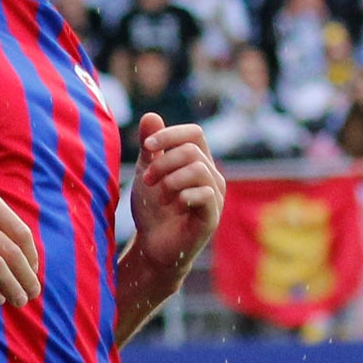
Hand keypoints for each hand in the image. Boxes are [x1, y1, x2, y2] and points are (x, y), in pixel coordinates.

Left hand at [123, 114, 223, 283]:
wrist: (153, 247)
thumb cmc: (153, 209)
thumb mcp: (147, 172)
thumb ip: (151, 147)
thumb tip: (151, 115)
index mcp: (199, 162)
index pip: (194, 133)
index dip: (170, 135)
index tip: (146, 148)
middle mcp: (212, 176)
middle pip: (192, 151)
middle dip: (163, 162)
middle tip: (146, 180)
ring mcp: (215, 197)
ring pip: (199, 169)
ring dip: (170, 180)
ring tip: (158, 196)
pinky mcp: (212, 217)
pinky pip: (205, 194)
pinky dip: (183, 195)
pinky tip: (172, 205)